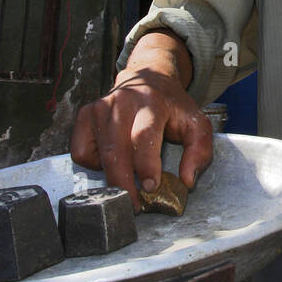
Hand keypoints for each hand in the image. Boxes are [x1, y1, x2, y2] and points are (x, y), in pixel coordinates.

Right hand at [70, 32, 211, 210]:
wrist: (149, 78)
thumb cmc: (173, 107)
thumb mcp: (197, 123)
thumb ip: (199, 151)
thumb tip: (187, 181)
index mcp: (152, 102)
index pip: (143, 137)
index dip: (146, 166)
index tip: (150, 187)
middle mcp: (122, 102)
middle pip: (116, 152)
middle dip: (124, 184)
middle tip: (135, 204)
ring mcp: (100, 107)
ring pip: (98, 155)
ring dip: (112, 179)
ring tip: (127, 187)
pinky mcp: (85, 115)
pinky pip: (81, 151)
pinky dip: (95, 164)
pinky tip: (112, 161)